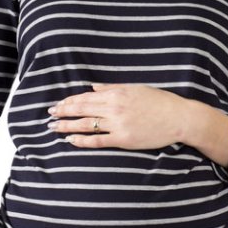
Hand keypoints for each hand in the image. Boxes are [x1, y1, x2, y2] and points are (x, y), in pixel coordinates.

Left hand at [47, 82, 187, 149]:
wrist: (179, 117)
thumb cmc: (160, 101)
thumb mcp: (135, 88)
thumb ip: (112, 87)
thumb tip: (93, 87)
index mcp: (116, 93)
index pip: (86, 97)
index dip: (69, 101)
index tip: (58, 104)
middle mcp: (114, 107)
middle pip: (82, 109)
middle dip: (63, 112)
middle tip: (49, 115)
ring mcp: (118, 124)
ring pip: (86, 125)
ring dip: (66, 125)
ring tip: (53, 128)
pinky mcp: (123, 139)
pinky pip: (97, 140)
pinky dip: (82, 140)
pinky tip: (70, 139)